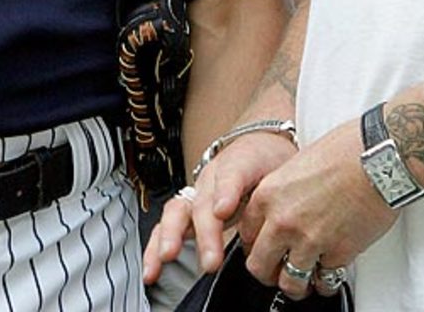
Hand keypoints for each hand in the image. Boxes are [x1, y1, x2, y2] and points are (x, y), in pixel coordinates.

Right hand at [142, 130, 297, 283]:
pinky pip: (167, 230)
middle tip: (210, 260)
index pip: (231, 174)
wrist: (258, 151)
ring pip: (176, 213)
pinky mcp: (187, 216)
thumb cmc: (264, 163)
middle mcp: (210, 180)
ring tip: (166, 258)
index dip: (226, 191)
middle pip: (201, 202)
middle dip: (203, 232)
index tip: (224, 211)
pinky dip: (156, 250)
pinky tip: (152, 271)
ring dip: (170, 237)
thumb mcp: (271, 166)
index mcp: (236, 163)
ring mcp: (196, 196)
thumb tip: (223, 208)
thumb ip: (254, 185)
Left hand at [238, 118, 398, 300]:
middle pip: (259, 266)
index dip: (256, 246)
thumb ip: (283, 192)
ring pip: (289, 283)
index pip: (246, 235)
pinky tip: (331, 272)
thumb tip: (281, 211)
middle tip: (280, 270)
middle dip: (270, 272)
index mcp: (269, 194)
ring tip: (307, 279)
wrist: (379, 155)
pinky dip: (327, 281)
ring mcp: (309, 240)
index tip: (265, 249)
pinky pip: (325, 281)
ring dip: (298, 284)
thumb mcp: (298, 164)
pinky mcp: (337, 253)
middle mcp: (283, 220)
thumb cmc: (345, 150)